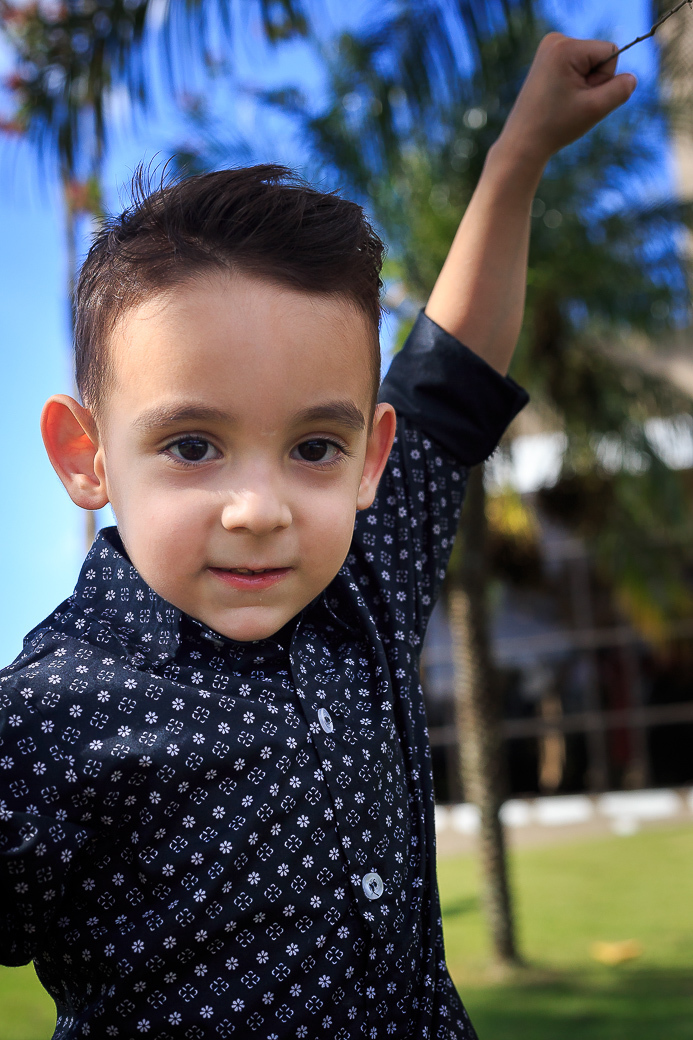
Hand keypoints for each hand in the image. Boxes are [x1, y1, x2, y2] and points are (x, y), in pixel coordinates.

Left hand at [497, 33, 637, 168]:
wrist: (523, 143)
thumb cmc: (557, 126)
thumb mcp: (596, 109)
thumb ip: (621, 90)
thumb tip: (631, 78)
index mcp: (565, 47)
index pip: (610, 52)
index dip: (604, 79)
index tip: (580, 97)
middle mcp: (554, 40)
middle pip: (599, 56)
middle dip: (592, 82)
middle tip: (568, 103)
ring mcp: (548, 49)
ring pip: (589, 64)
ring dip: (583, 86)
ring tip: (562, 102)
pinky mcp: (547, 60)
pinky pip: (577, 68)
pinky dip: (574, 85)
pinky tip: (558, 98)